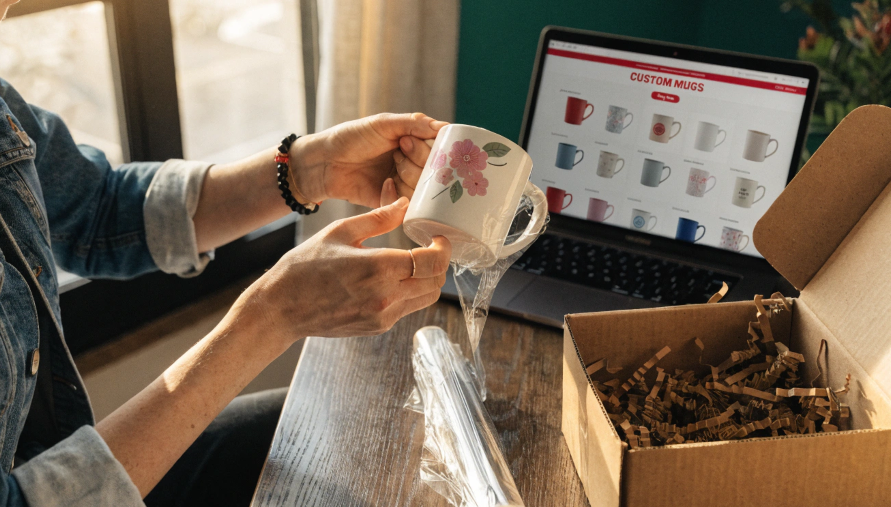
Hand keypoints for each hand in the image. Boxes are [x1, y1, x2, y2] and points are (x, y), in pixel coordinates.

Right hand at [235, 197, 450, 340]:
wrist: (281, 309)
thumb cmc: (304, 267)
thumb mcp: (339, 232)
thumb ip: (378, 218)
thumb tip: (404, 203)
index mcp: (378, 268)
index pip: (432, 261)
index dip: (443, 248)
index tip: (437, 237)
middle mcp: (386, 296)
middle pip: (436, 281)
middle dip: (438, 263)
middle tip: (428, 248)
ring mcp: (383, 315)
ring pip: (427, 298)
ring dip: (427, 279)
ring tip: (413, 263)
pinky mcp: (378, 327)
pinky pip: (408, 309)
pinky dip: (410, 293)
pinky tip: (392, 279)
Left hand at [290, 112, 446, 208]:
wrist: (324, 162)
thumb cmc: (352, 137)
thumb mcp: (384, 123)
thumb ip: (415, 123)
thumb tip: (446, 127)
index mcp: (415, 144)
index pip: (441, 150)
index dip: (434, 148)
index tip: (414, 140)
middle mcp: (413, 165)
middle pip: (436, 171)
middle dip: (419, 160)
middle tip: (400, 149)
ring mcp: (403, 184)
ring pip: (424, 190)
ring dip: (409, 176)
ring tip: (392, 166)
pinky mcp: (391, 203)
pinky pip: (406, 205)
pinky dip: (396, 194)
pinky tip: (384, 184)